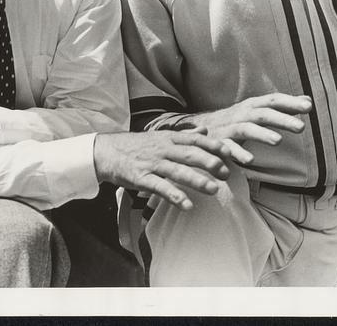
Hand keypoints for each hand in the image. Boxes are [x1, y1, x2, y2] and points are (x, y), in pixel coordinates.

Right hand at [93, 131, 232, 209]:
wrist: (107, 151)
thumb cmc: (137, 146)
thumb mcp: (161, 136)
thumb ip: (184, 135)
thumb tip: (205, 130)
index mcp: (169, 139)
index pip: (195, 140)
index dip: (212, 145)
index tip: (229, 151)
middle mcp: (162, 149)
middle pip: (189, 154)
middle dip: (209, 163)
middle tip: (226, 173)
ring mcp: (152, 164)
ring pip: (177, 171)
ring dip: (196, 180)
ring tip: (213, 190)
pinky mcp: (141, 178)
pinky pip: (160, 188)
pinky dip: (174, 196)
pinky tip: (187, 205)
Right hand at [177, 93, 312, 163]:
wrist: (198, 129)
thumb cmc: (235, 121)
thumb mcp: (257, 111)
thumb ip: (282, 107)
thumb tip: (308, 101)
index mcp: (251, 106)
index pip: (272, 101)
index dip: (289, 103)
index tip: (308, 107)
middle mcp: (241, 114)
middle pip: (262, 114)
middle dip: (280, 119)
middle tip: (300, 127)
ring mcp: (229, 128)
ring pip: (246, 129)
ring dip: (261, 134)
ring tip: (277, 141)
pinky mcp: (219, 143)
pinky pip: (228, 148)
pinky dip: (238, 153)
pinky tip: (249, 161)